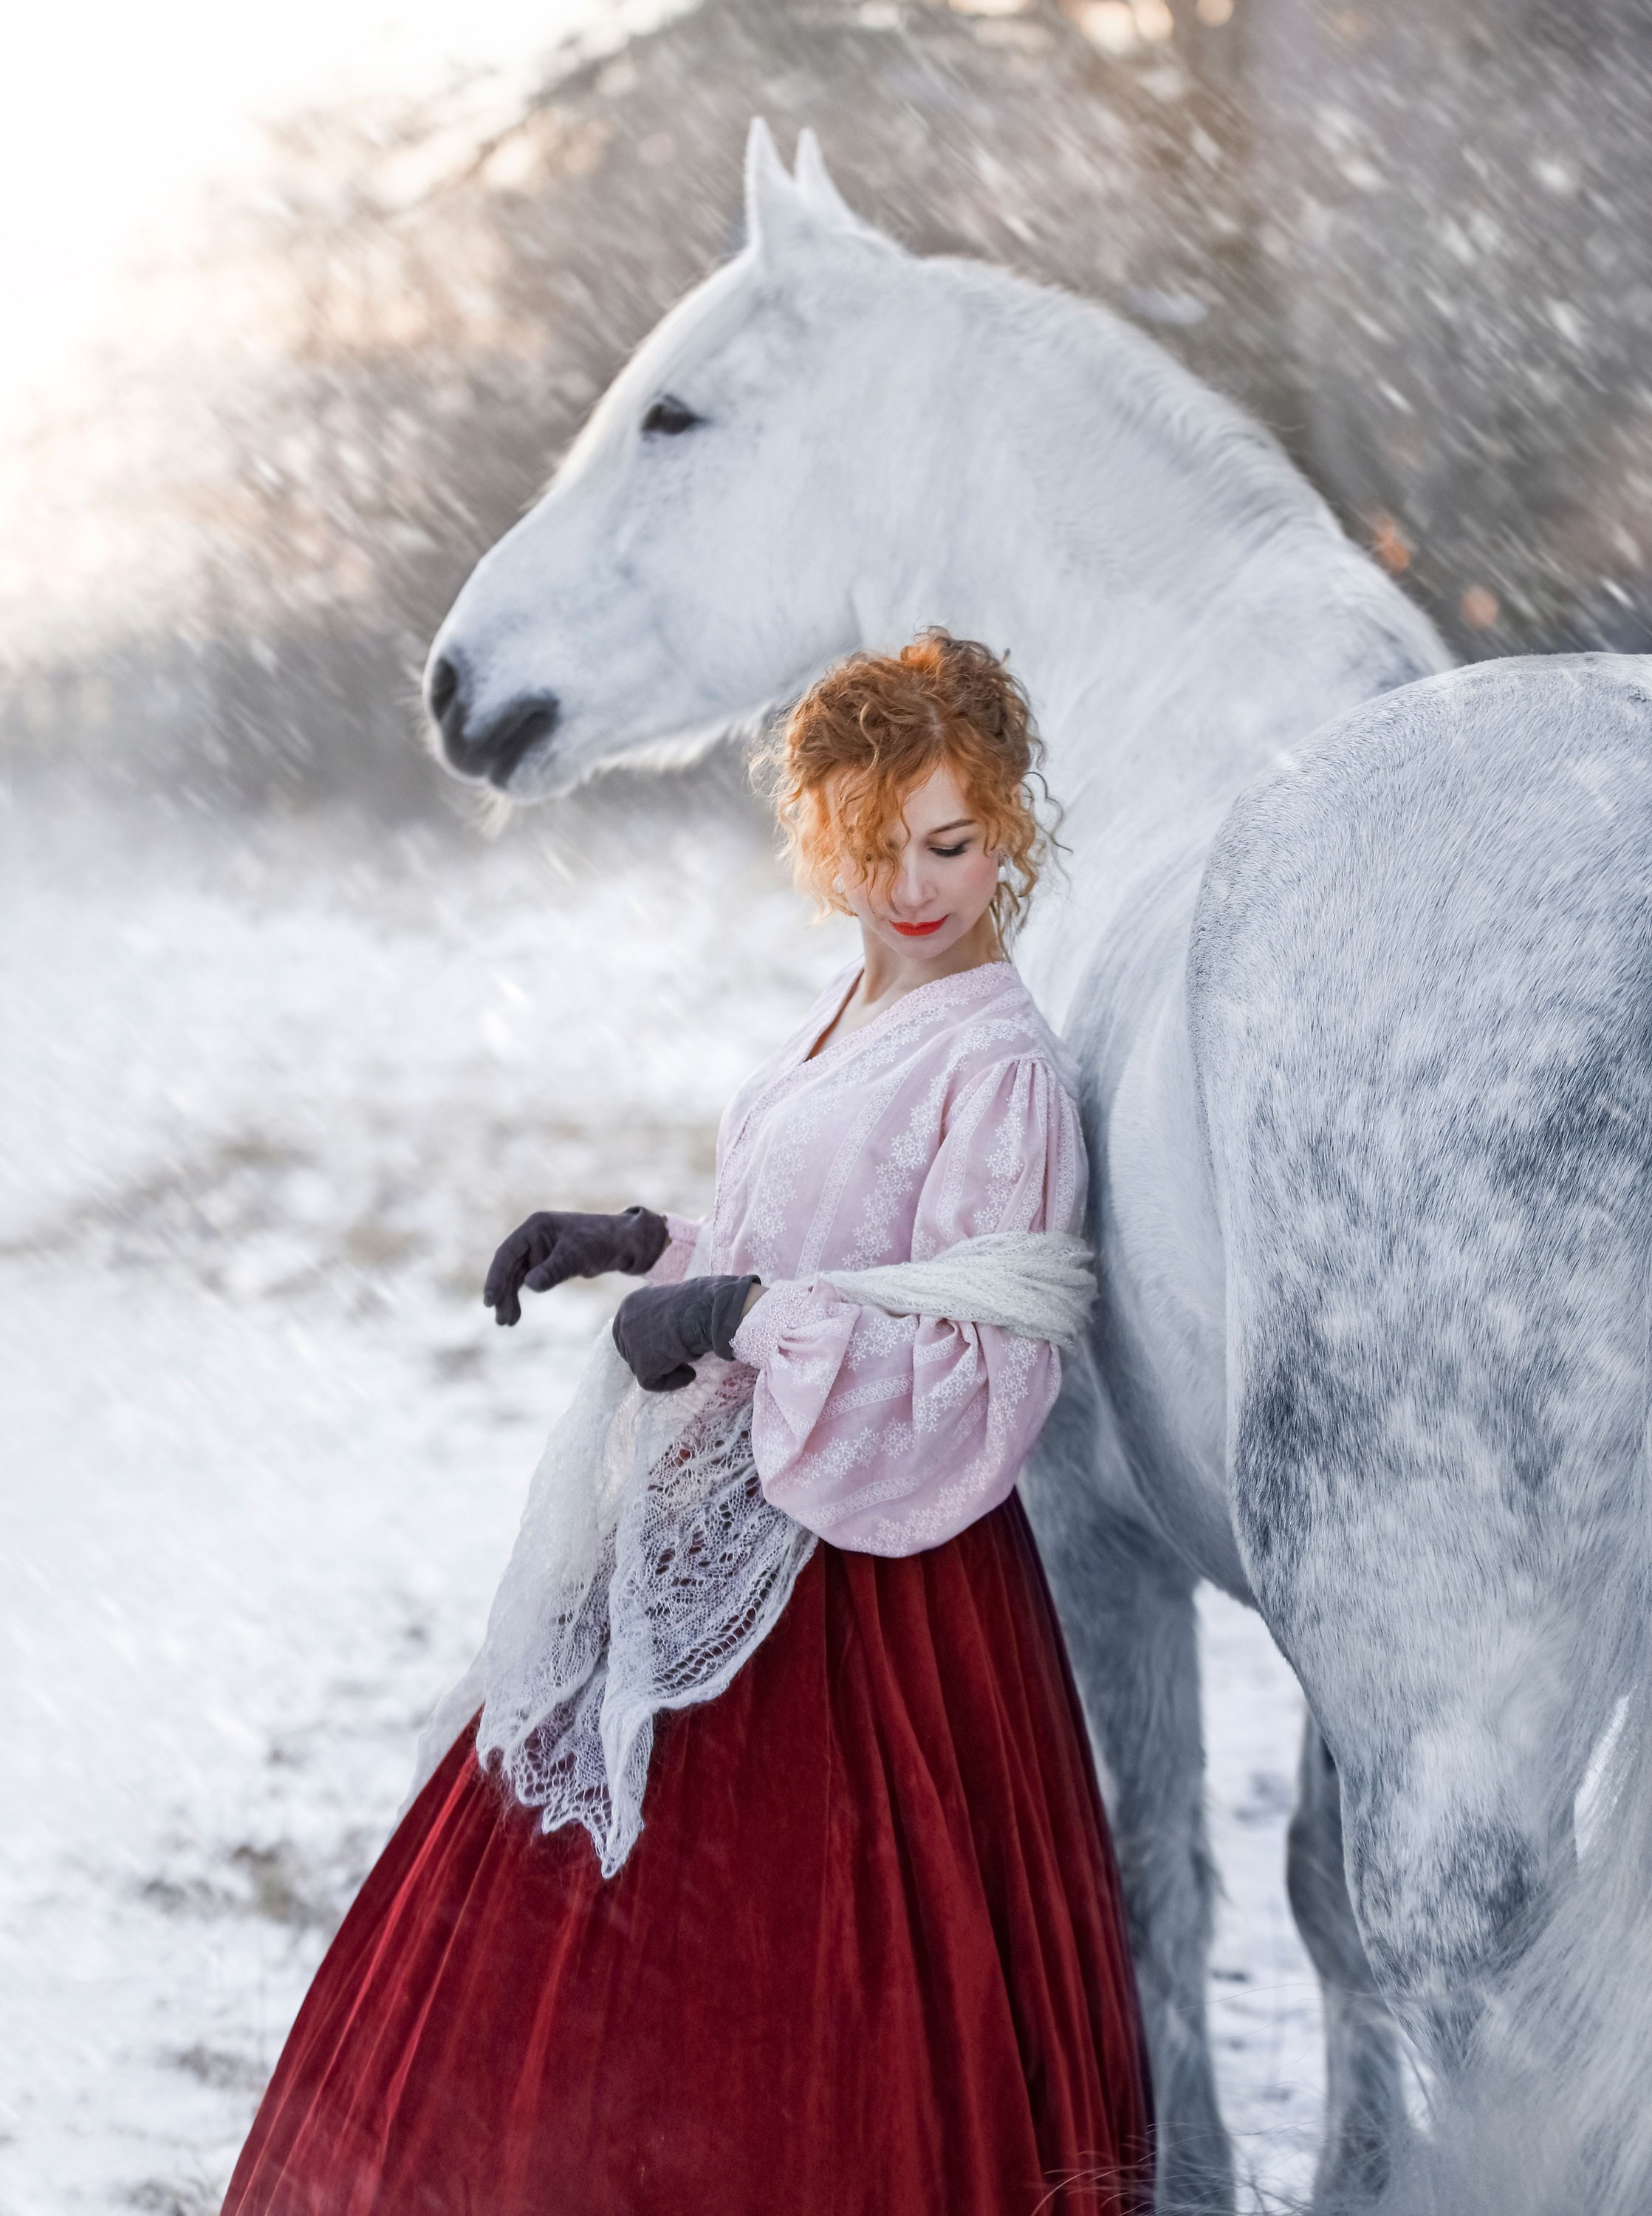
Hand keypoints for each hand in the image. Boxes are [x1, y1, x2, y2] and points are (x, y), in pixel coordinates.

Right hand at [484, 1206, 669, 1326]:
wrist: (623, 1244)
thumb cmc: (601, 1242)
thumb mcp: (577, 1256)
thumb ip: (553, 1270)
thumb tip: (529, 1286)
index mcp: (535, 1227)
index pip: (507, 1253)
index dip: (495, 1277)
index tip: (490, 1300)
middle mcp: (532, 1238)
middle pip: (508, 1267)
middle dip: (503, 1293)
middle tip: (501, 1320)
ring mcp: (537, 1250)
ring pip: (515, 1277)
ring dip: (510, 1299)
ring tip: (507, 1323)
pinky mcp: (545, 1263)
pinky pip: (527, 1282)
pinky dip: (521, 1297)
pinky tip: (515, 1316)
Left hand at [611, 1274, 759, 1391]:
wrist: (701, 1310)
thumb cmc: (696, 1302)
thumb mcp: (672, 1303)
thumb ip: (662, 1318)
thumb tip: (668, 1337)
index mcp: (630, 1304)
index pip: (632, 1330)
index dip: (650, 1342)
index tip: (671, 1346)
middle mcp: (624, 1322)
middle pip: (635, 1349)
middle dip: (656, 1356)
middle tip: (680, 1359)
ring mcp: (630, 1345)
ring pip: (645, 1366)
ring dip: (667, 1367)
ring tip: (691, 1364)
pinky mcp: (640, 1366)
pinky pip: (653, 1382)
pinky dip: (672, 1382)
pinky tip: (690, 1375)